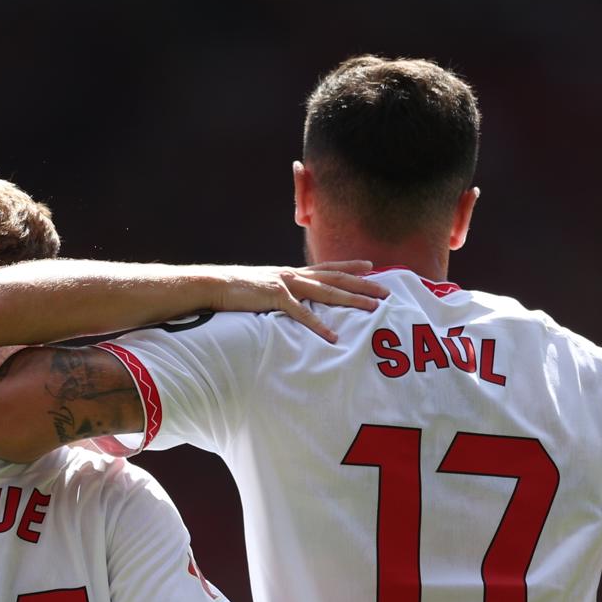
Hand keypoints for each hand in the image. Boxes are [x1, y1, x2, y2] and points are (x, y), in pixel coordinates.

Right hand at [209, 261, 386, 341]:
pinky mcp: (276, 298)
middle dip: (363, 284)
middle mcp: (294, 275)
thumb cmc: (237, 290)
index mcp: (293, 273)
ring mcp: (287, 285)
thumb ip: (282, 292)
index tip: (371, 265)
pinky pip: (302, 314)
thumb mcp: (265, 286)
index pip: (328, 267)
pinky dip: (318, 325)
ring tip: (372, 308)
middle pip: (336, 278)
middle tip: (386, 291)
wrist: (215, 284)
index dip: (350, 266)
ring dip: (352, 300)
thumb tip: (291, 300)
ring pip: (327, 292)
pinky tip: (333, 335)